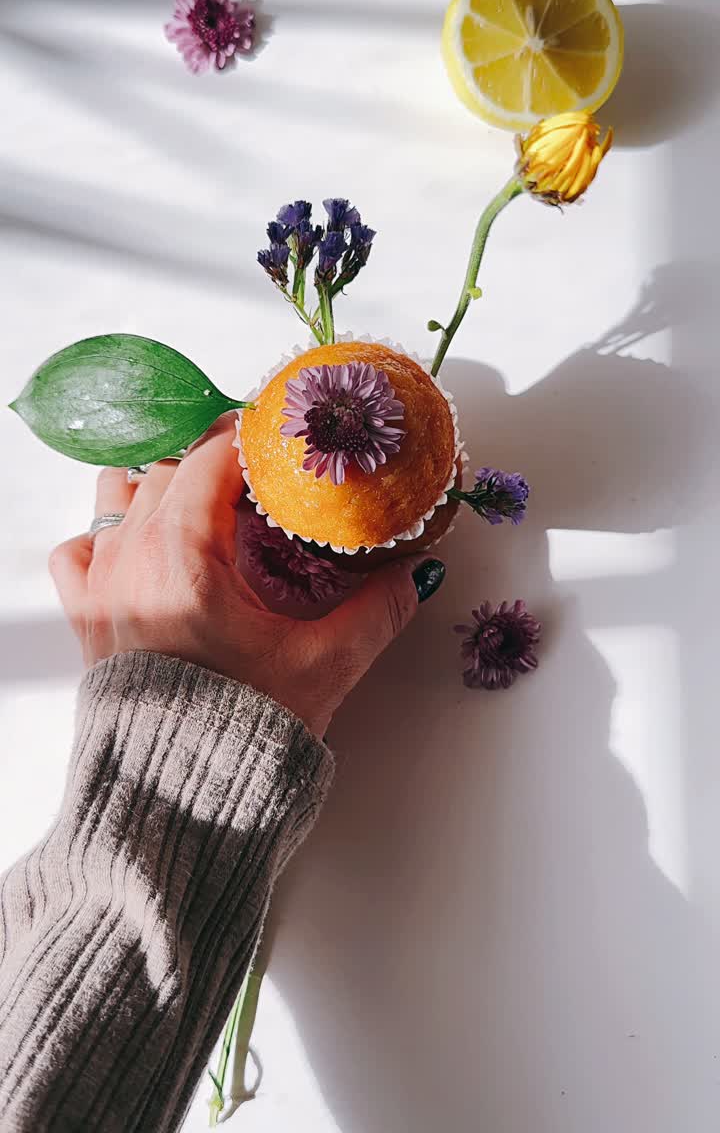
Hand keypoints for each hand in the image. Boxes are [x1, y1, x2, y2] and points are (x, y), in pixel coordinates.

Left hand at [49, 415, 445, 736]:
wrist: (173, 804)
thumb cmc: (238, 736)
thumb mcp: (324, 667)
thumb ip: (377, 612)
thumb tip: (414, 575)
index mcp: (185, 555)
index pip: (212, 457)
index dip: (250, 437)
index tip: (280, 438)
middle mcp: (131, 558)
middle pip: (168, 468)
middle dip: (215, 461)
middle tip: (260, 475)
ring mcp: (99, 586)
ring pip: (116, 495)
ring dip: (158, 485)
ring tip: (203, 502)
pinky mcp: (83, 619)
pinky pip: (77, 550)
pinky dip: (106, 535)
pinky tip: (141, 548)